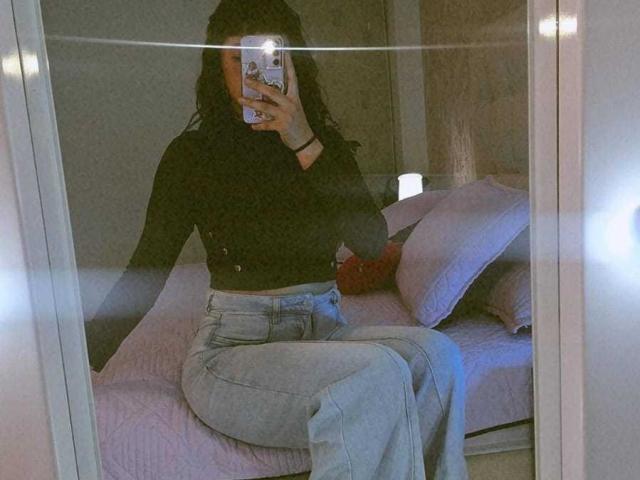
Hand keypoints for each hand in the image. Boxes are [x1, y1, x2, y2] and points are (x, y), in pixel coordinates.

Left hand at [237, 51, 321, 165]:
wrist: (305, 140)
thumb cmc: (297, 123)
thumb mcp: (293, 108)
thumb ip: (283, 100)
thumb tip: (266, 94)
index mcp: (295, 97)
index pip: (292, 78)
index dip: (289, 65)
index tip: (285, 52)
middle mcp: (291, 104)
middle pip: (272, 91)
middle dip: (258, 85)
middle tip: (246, 80)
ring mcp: (286, 115)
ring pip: (265, 107)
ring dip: (251, 103)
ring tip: (240, 99)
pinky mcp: (282, 126)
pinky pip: (267, 124)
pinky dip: (259, 125)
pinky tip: (252, 125)